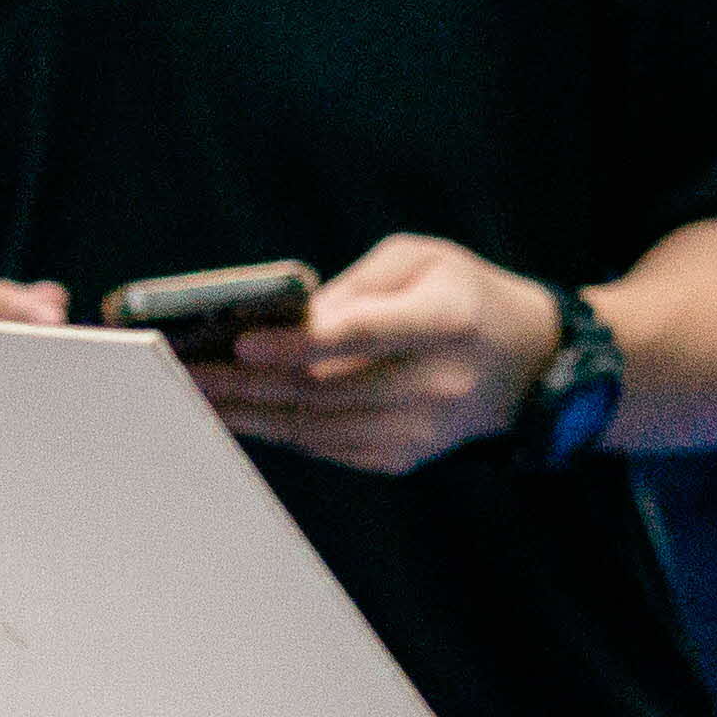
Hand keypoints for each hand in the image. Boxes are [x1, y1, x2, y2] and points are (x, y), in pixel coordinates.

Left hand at [201, 234, 558, 473]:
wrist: (528, 364)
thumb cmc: (463, 294)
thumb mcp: (422, 259)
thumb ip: (355, 285)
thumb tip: (288, 319)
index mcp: (447, 320)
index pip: (362, 336)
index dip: (299, 343)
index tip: (242, 340)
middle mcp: (436, 383)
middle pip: (325, 389)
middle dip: (247, 382)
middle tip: (187, 372)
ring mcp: (420, 430)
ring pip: (317, 428)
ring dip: (250, 414)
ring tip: (195, 396)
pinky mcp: (404, 457)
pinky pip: (327, 448)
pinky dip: (279, 431)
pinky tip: (239, 415)